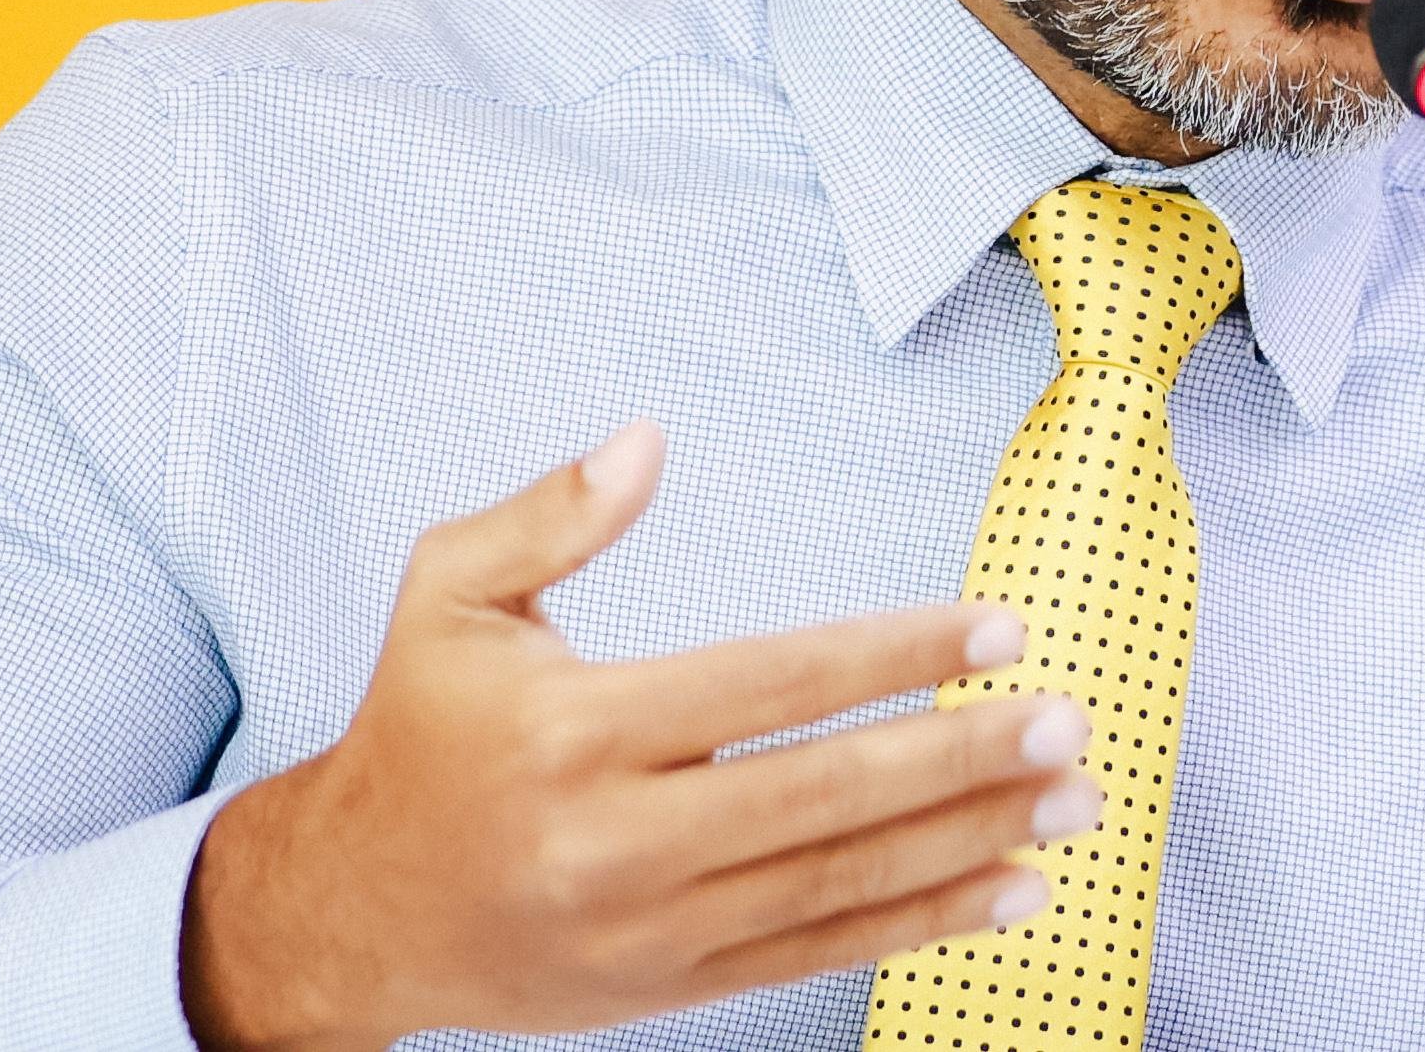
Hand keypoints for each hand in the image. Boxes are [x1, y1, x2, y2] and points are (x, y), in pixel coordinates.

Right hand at [180, 423, 1089, 1051]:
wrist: (350, 911)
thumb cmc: (417, 734)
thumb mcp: (447, 596)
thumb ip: (550, 514)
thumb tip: (647, 440)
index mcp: (576, 730)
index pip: (771, 684)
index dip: (894, 656)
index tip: (996, 628)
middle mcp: (616, 839)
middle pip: (824, 797)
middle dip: (961, 758)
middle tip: (1067, 721)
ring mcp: (650, 927)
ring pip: (839, 882)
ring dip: (973, 842)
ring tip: (1074, 803)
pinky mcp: (672, 983)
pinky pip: (820, 949)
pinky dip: (924, 923)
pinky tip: (1010, 888)